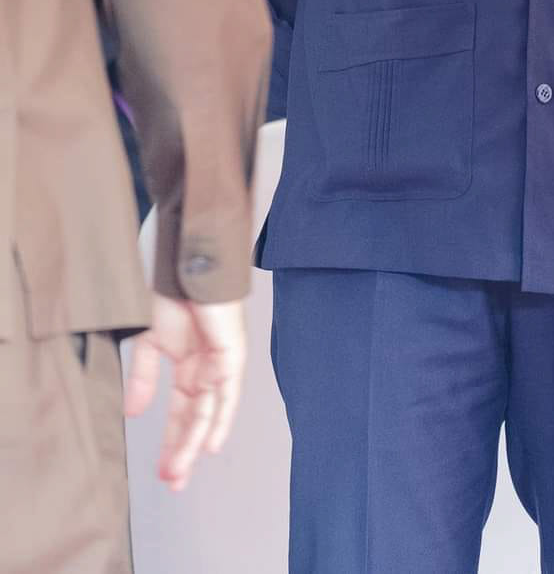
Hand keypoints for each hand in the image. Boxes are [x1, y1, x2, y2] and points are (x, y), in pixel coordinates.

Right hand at [124, 293, 246, 490]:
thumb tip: (133, 413)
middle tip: (173, 482)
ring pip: (209, 411)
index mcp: (188, 364)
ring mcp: (220, 361)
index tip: (162, 471)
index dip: (172, 441)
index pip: (181, 412)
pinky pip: (228, 393)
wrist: (187, 260)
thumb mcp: (149, 340)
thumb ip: (144, 376)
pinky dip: (221, 418)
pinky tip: (211, 444)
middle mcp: (206, 367)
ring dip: (194, 442)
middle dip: (184, 451)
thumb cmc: (170, 290)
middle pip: (196, 418)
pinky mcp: (231, 353)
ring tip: (181, 472)